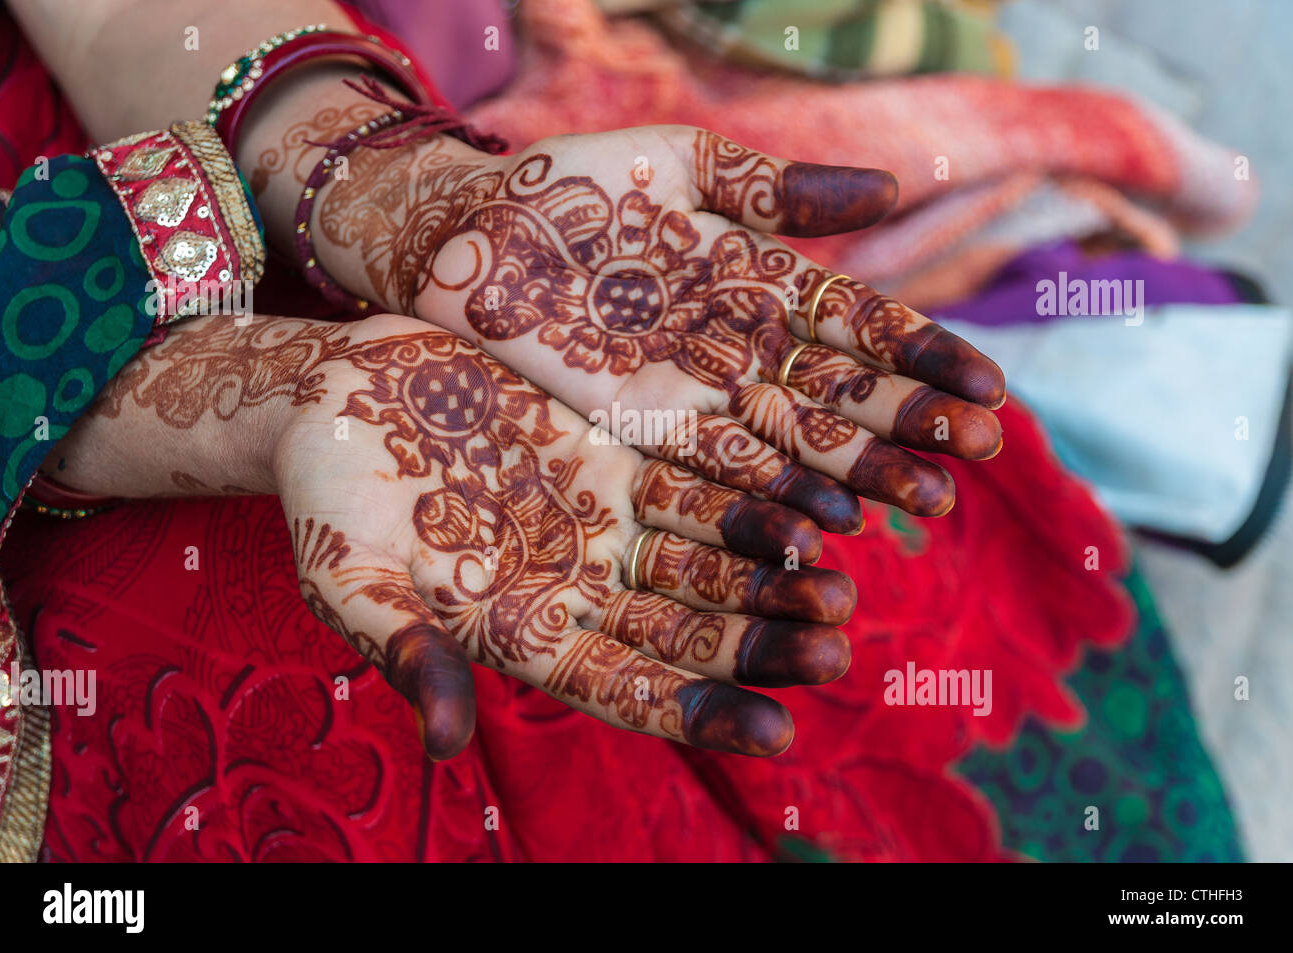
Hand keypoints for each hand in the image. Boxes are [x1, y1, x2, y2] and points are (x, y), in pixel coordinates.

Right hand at [55, 313, 855, 758]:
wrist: (336, 397)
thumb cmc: (327, 498)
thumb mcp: (350, 577)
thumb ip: (406, 651)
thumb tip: (449, 743)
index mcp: (528, 634)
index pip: (630, 692)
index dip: (702, 713)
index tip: (777, 731)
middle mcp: (584, 585)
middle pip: (691, 629)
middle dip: (761, 642)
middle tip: (836, 647)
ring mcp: (606, 518)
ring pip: (710, 555)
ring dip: (774, 570)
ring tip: (843, 579)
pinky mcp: (615, 451)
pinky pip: (699, 474)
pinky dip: (752, 488)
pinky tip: (813, 494)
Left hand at [315, 124, 1006, 530]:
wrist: (468, 238)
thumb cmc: (572, 188)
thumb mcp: (680, 165)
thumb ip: (779, 188)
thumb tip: (898, 185)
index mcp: (762, 278)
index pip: (864, 323)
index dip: (925, 356)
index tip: (990, 389)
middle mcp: (744, 345)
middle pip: (846, 392)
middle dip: (913, 423)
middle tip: (982, 455)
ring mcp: (701, 394)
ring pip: (799, 441)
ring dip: (866, 473)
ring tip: (930, 502)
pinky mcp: (649, 433)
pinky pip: (726, 470)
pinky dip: (779, 497)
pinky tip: (832, 524)